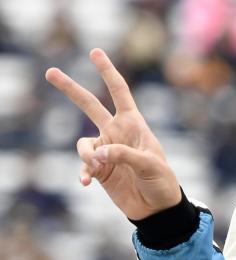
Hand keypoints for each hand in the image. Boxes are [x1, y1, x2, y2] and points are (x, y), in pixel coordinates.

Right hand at [45, 49, 180, 220]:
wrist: (156, 208)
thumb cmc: (162, 182)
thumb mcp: (151, 166)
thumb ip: (125, 155)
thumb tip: (98, 152)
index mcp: (134, 124)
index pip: (119, 91)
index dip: (107, 71)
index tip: (94, 52)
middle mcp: (116, 132)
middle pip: (89, 105)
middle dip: (70, 88)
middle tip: (50, 71)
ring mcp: (106, 150)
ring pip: (83, 143)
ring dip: (87, 155)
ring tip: (100, 168)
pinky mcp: (98, 169)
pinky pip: (83, 165)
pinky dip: (83, 172)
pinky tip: (87, 183)